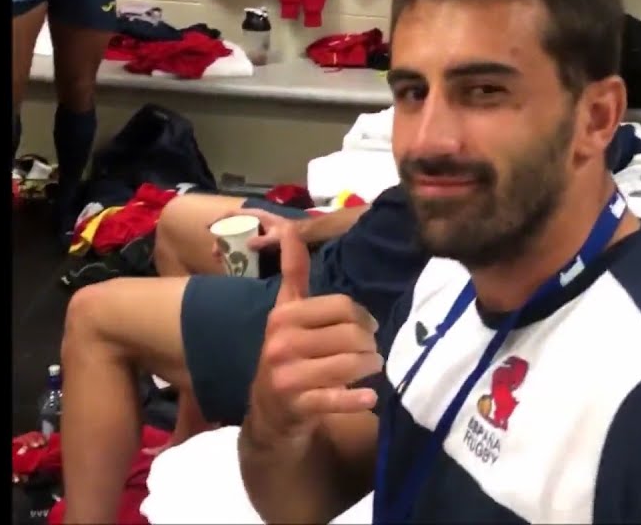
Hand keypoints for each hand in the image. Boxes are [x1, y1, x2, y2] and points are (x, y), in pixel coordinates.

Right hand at [207, 207, 304, 264]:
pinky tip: (232, 260)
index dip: (220, 219)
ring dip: (226, 246)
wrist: (302, 236)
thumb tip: (248, 244)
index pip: (234, 214)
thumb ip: (264, 240)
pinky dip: (236, 250)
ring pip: (236, 236)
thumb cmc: (290, 232)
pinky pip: (243, 242)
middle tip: (215, 252)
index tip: (208, 227)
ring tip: (220, 259)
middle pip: (232, 227)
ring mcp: (255, 230)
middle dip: (221, 239)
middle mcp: (253, 222)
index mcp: (256, 216)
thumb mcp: (277, 236)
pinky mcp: (258, 239)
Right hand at [245, 225, 381, 442]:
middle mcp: (282, 343)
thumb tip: (290, 228)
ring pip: (349, 364)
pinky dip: (357, 398)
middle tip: (372, 353)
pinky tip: (369, 397)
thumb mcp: (286, 312)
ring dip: (369, 368)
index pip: (342, 306)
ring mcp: (287, 376)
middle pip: (350, 335)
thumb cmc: (286, 354)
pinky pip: (337, 399)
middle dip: (370, 345)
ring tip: (371, 369)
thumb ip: (293, 272)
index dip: (363, 318)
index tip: (368, 328)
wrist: (269, 413)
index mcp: (284, 316)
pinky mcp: (297, 406)